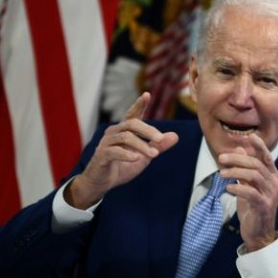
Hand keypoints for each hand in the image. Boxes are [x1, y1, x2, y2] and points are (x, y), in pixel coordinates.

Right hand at [66, 92, 178, 208]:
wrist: (102, 183)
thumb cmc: (122, 166)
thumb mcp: (144, 156)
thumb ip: (158, 146)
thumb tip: (175, 136)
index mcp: (124, 130)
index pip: (132, 114)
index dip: (139, 105)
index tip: (147, 95)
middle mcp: (114, 132)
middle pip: (132, 124)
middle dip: (148, 131)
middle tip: (160, 139)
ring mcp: (106, 143)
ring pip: (126, 137)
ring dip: (142, 145)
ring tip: (154, 155)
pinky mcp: (102, 155)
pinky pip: (115, 151)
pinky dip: (127, 154)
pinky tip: (136, 158)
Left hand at [219, 134, 277, 251]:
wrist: (258, 233)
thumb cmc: (253, 207)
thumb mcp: (248, 185)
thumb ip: (245, 168)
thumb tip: (240, 149)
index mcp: (272, 176)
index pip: (267, 157)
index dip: (259, 146)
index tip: (250, 136)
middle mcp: (274, 183)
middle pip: (256, 164)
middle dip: (237, 159)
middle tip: (221, 158)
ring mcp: (270, 195)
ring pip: (254, 176)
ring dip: (235, 172)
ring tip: (221, 174)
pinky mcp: (264, 206)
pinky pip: (251, 193)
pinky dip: (238, 188)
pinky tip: (228, 188)